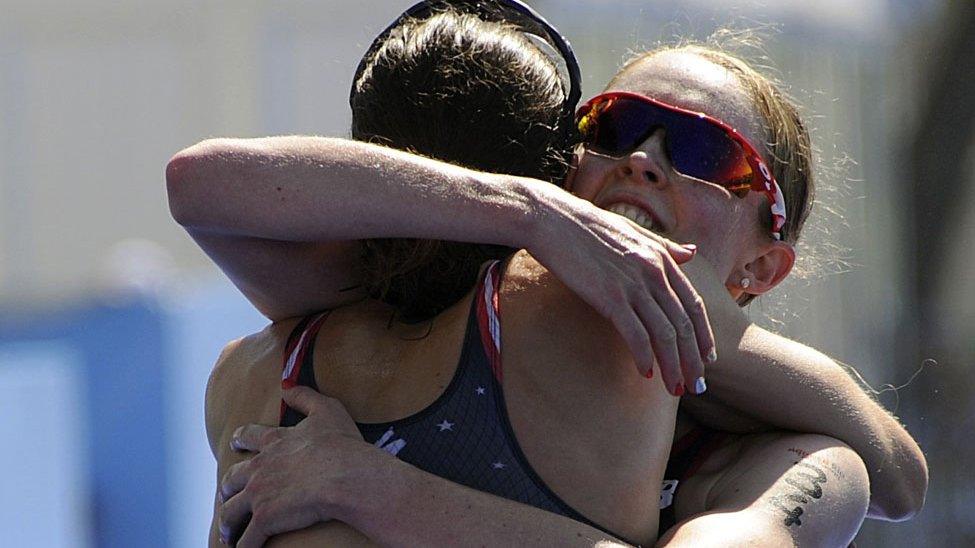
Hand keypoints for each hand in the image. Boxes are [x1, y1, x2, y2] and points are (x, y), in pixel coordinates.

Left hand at [217, 387, 387, 546]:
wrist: (343, 475)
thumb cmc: (340, 445)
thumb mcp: (327, 410)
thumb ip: (306, 397)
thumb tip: (287, 388)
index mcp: (275, 442)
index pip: (250, 437)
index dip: (241, 440)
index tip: (235, 443)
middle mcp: (261, 467)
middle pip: (233, 477)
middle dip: (228, 487)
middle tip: (226, 493)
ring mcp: (259, 495)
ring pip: (231, 511)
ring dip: (228, 522)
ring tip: (228, 532)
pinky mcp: (264, 519)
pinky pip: (247, 539)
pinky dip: (242, 547)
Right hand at [527, 189, 714, 395]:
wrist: (552, 219)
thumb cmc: (587, 226)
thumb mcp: (634, 231)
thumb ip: (666, 247)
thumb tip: (692, 252)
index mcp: (662, 257)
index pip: (693, 304)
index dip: (703, 335)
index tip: (707, 359)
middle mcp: (654, 272)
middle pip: (684, 325)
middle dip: (693, 360)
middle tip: (697, 386)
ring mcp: (633, 285)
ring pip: (664, 335)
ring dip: (673, 366)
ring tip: (676, 389)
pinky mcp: (610, 296)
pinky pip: (635, 335)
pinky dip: (644, 357)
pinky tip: (646, 374)